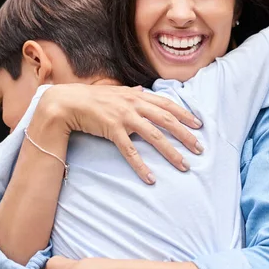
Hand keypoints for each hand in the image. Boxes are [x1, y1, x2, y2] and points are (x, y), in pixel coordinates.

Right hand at [36, 84, 203, 183]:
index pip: (167, 104)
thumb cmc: (93, 98)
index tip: (199, 124)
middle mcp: (134, 104)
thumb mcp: (116, 91)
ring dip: (171, 152)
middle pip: (167, 120)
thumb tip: (143, 90)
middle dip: (185, 135)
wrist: (68, 102)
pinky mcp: (113, 130)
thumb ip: (132, 93)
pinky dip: (141, 166)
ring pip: (154, 136)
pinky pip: (130, 151)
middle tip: (200, 148)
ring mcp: (124, 117)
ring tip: (184, 165)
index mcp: (137, 96)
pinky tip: (150, 178)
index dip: (184, 114)